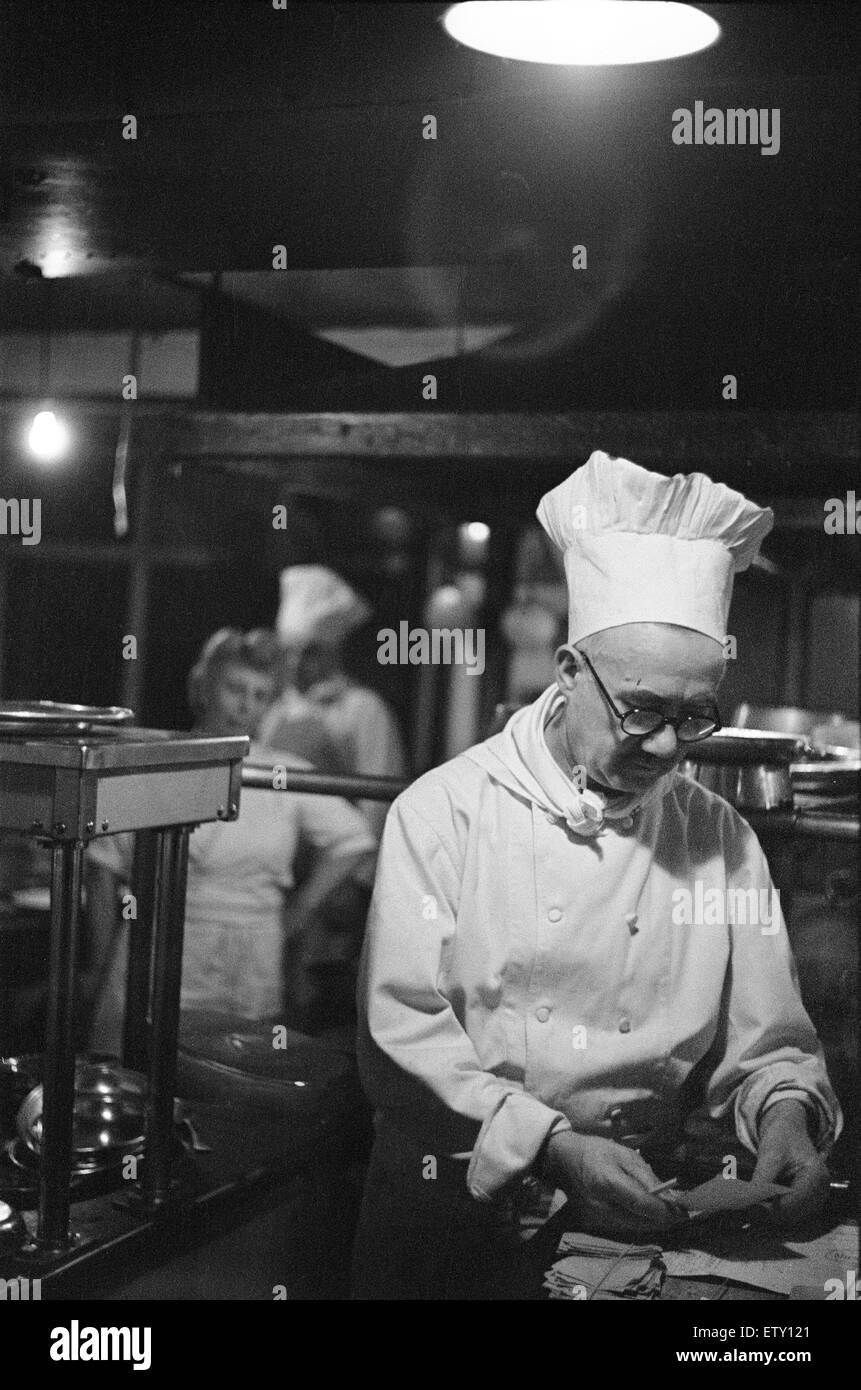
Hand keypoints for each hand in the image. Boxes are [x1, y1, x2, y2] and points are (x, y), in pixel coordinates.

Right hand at [544, 1131, 687, 1238]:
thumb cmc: (596, 1151)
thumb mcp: (624, 1154)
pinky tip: (648, 1212)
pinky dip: (641, 1221)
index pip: (643, 1205)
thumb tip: (671, 1196)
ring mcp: (597, 1219)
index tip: (685, 1211)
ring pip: (636, 1228)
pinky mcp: (596, 1225)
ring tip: (668, 1212)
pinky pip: (626, 1227)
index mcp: (608, 1183)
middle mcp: (602, 1206)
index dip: (667, 1211)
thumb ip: (647, 1176)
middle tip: (681, 1212)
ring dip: (654, 1222)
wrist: (564, 1161)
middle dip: (665, 1220)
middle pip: (642, 1222)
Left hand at [752, 1100, 830, 1226]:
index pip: (790, 1204)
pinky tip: (759, 1202)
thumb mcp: (770, 1155)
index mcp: (816, 1177)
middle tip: (742, 1205)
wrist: (789, 1130)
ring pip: (789, 1217)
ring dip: (768, 1213)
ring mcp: (817, 1199)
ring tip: (748, 1202)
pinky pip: (789, 1213)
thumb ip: (761, 1180)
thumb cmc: (781, 1137)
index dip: (767, 1208)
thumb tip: (747, 1202)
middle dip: (766, 1212)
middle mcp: (821, 1192)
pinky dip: (773, 1210)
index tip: (745, 1205)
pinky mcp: (809, 1202)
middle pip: (791, 1214)